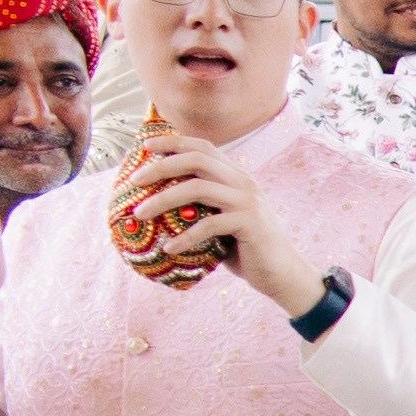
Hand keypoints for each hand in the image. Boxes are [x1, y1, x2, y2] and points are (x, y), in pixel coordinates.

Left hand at [114, 128, 324, 315]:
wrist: (281, 273)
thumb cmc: (244, 248)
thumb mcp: (221, 219)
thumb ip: (200, 205)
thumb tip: (152, 203)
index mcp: (236, 177)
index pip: (203, 147)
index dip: (173, 142)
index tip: (144, 147)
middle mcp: (243, 183)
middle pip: (197, 160)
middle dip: (161, 166)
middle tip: (134, 181)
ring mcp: (248, 202)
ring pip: (198, 188)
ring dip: (163, 199)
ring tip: (139, 214)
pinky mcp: (250, 224)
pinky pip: (209, 224)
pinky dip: (185, 236)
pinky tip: (169, 249)